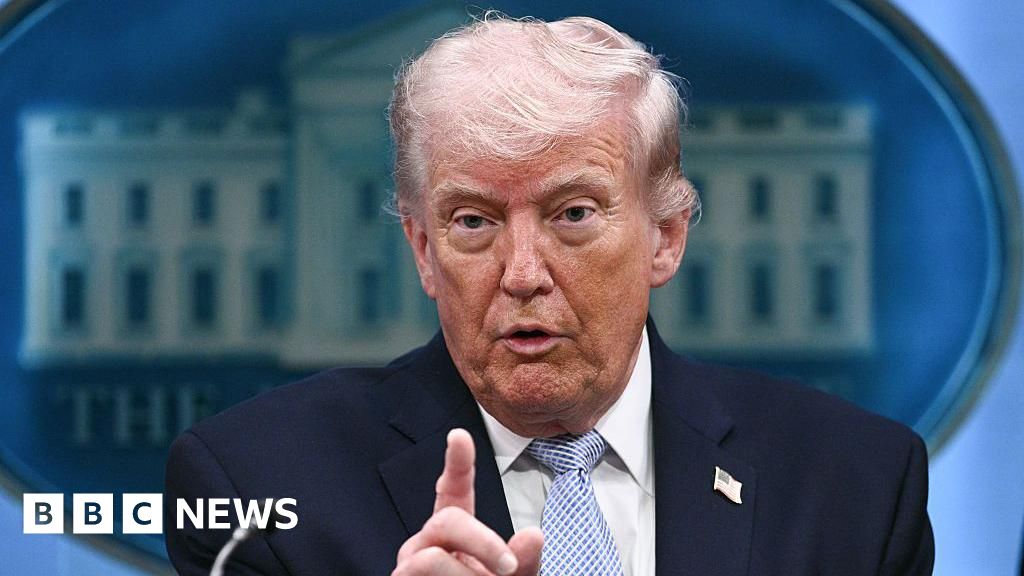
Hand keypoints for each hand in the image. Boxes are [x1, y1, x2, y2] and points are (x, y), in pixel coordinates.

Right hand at [393, 428, 543, 574]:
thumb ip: (524, 559)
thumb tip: (535, 534)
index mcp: (454, 532)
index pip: (453, 490)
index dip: (457, 463)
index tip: (459, 436)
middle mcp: (426, 542)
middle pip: (447, 520)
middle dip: (482, 541)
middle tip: (508, 568)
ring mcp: (409, 564)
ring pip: (433, 556)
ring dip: (466, 574)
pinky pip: (419, 574)